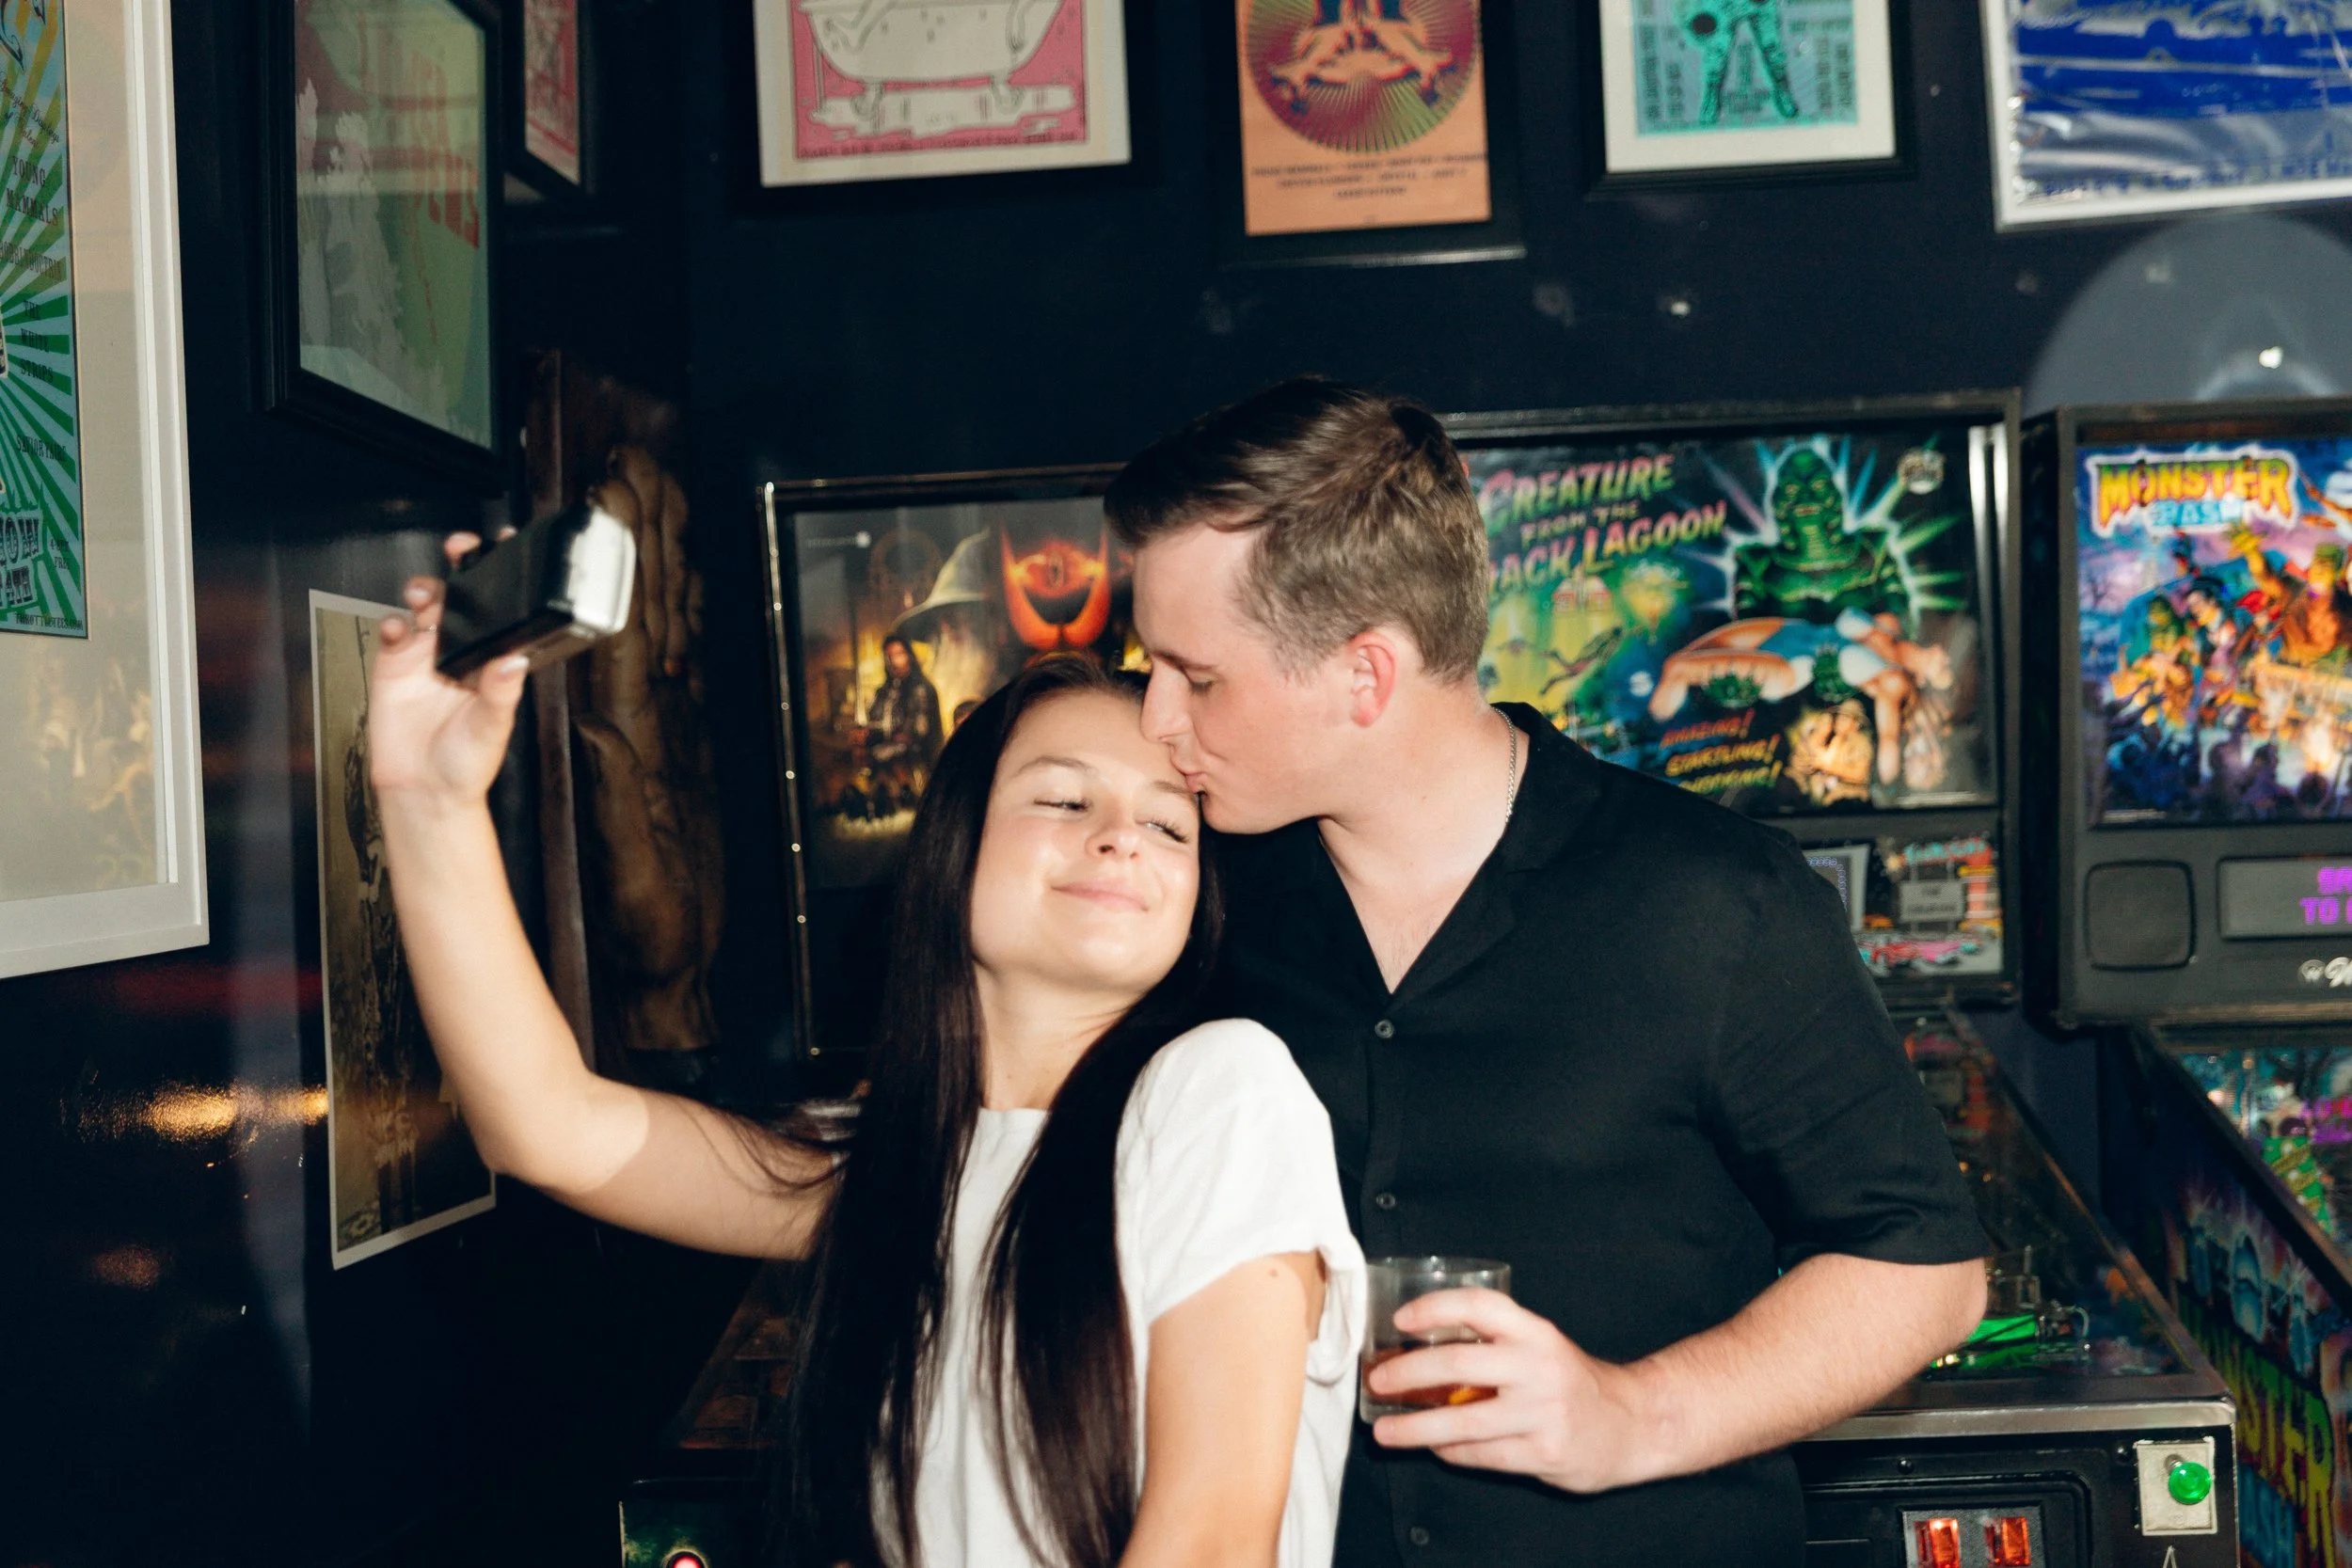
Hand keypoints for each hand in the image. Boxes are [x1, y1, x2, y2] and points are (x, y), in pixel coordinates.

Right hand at [368, 531, 527, 807]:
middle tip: (462, 551)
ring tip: (426, 596)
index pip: (503, 613)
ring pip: (428, 607)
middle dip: (462, 569)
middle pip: (464, 598)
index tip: (510, 550)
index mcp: (493, 662)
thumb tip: (514, 661)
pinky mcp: (395, 666)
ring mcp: (427, 657)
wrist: (423, 792)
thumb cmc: (466, 765)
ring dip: (427, 592)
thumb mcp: (492, 728)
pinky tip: (398, 628)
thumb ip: (500, 694)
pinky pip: (393, 633)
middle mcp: (462, 653)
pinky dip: (393, 623)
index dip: (505, 580)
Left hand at [1366, 1289, 1656, 1494]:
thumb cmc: (1570, 1382)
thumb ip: (1494, 1345)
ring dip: (1416, 1427)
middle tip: (1377, 1381)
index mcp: (1535, 1331)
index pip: (1479, 1306)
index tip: (1401, 1321)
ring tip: (1384, 1431)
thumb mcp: (1540, 1347)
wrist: (1632, 1423)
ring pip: (1463, 1421)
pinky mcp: (1544, 1451)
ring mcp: (1542, 1411)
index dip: (1435, 1308)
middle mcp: (1538, 1366)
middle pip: (1459, 1365)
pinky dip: (1451, 1451)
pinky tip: (1435, 1448)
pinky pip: (1482, 1454)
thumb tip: (1419, 1351)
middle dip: (1408, 1373)